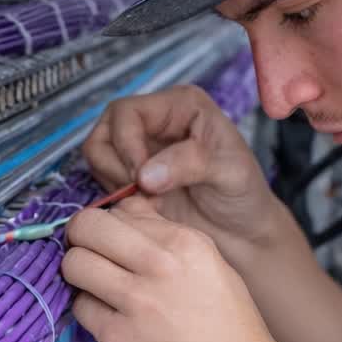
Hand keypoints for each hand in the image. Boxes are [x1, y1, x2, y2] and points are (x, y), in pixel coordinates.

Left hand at [63, 195, 290, 341]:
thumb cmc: (234, 335)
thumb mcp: (214, 270)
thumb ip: (170, 241)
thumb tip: (130, 217)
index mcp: (187, 244)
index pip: (124, 209)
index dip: (112, 223)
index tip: (112, 238)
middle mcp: (160, 266)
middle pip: (88, 228)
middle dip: (81, 237)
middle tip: (88, 253)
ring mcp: (135, 303)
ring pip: (74, 266)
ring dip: (80, 275)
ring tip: (100, 289)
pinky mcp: (117, 340)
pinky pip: (82, 310)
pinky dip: (92, 313)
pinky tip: (114, 322)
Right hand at [81, 85, 281, 254]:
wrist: (244, 236)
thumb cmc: (244, 196)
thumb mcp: (228, 172)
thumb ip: (188, 164)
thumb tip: (143, 174)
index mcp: (181, 105)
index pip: (127, 111)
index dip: (126, 145)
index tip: (141, 178)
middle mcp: (156, 121)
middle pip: (105, 131)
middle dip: (116, 165)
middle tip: (144, 193)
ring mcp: (141, 149)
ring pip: (97, 156)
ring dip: (114, 182)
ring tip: (150, 201)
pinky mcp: (132, 177)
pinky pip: (103, 181)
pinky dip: (117, 198)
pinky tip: (148, 209)